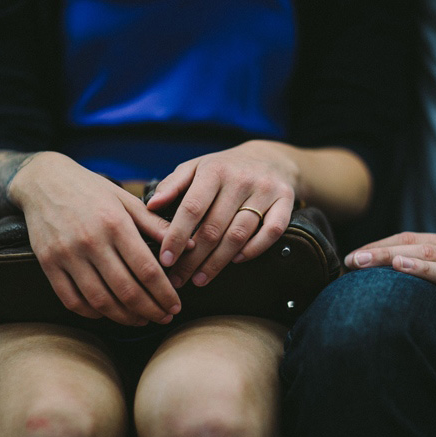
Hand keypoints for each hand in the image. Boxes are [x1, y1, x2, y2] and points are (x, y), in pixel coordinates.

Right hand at [9, 152, 179, 325]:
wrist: (44, 181)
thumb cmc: (92, 190)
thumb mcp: (127, 200)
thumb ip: (156, 225)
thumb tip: (191, 244)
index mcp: (115, 224)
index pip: (146, 269)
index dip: (164, 293)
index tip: (176, 305)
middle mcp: (90, 241)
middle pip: (126, 290)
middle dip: (150, 310)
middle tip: (164, 318)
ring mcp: (66, 255)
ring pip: (100, 300)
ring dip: (124, 317)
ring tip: (142, 320)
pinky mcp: (47, 264)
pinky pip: (72, 300)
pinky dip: (92, 313)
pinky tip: (109, 313)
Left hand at [146, 140, 297, 289]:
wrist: (269, 157)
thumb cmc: (225, 168)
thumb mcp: (196, 167)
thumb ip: (172, 185)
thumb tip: (150, 205)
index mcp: (215, 170)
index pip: (192, 208)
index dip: (177, 236)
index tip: (165, 260)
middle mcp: (241, 179)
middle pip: (214, 227)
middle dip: (193, 258)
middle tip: (178, 279)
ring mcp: (266, 190)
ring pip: (239, 235)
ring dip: (217, 262)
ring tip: (199, 279)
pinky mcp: (286, 201)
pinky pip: (271, 232)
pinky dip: (253, 250)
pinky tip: (235, 261)